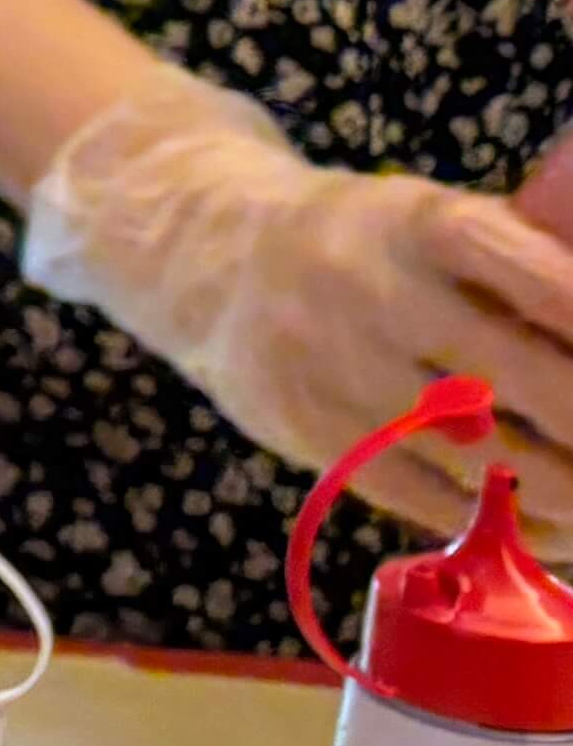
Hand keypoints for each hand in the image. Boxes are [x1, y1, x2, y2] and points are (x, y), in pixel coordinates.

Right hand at [23, 72, 572, 520]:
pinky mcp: (314, 432)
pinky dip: (505, 521)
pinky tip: (552, 527)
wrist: (208, 261)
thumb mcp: (425, 218)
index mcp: (417, 221)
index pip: (535, 275)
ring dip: (568, 492)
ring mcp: (336, 366)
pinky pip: (428, 496)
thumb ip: (516, 267)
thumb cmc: (360, 243)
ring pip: (481, 452)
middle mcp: (372, 289)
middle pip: (523, 377)